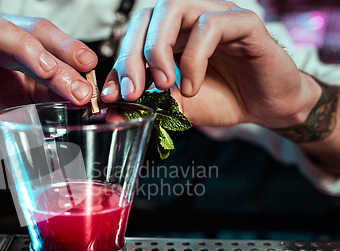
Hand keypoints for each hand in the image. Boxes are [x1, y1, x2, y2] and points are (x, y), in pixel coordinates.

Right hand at [0, 12, 96, 160]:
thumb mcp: (32, 105)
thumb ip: (55, 94)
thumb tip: (87, 93)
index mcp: (13, 46)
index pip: (42, 33)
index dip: (67, 45)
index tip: (90, 65)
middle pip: (22, 29)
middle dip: (53, 53)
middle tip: (76, 79)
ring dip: (20, 46)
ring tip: (45, 71)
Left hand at [101, 0, 319, 129]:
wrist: (266, 106)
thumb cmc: (224, 99)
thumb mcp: (176, 106)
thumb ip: (148, 104)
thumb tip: (112, 111)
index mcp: (172, 33)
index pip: (135, 33)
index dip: (119, 62)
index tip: (112, 96)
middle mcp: (190, 18)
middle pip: (149, 16)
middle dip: (132, 56)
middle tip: (133, 92)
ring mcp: (216, 15)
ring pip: (174, 8)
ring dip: (158, 49)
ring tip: (163, 85)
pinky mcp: (243, 22)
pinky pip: (210, 26)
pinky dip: (194, 58)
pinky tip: (192, 86)